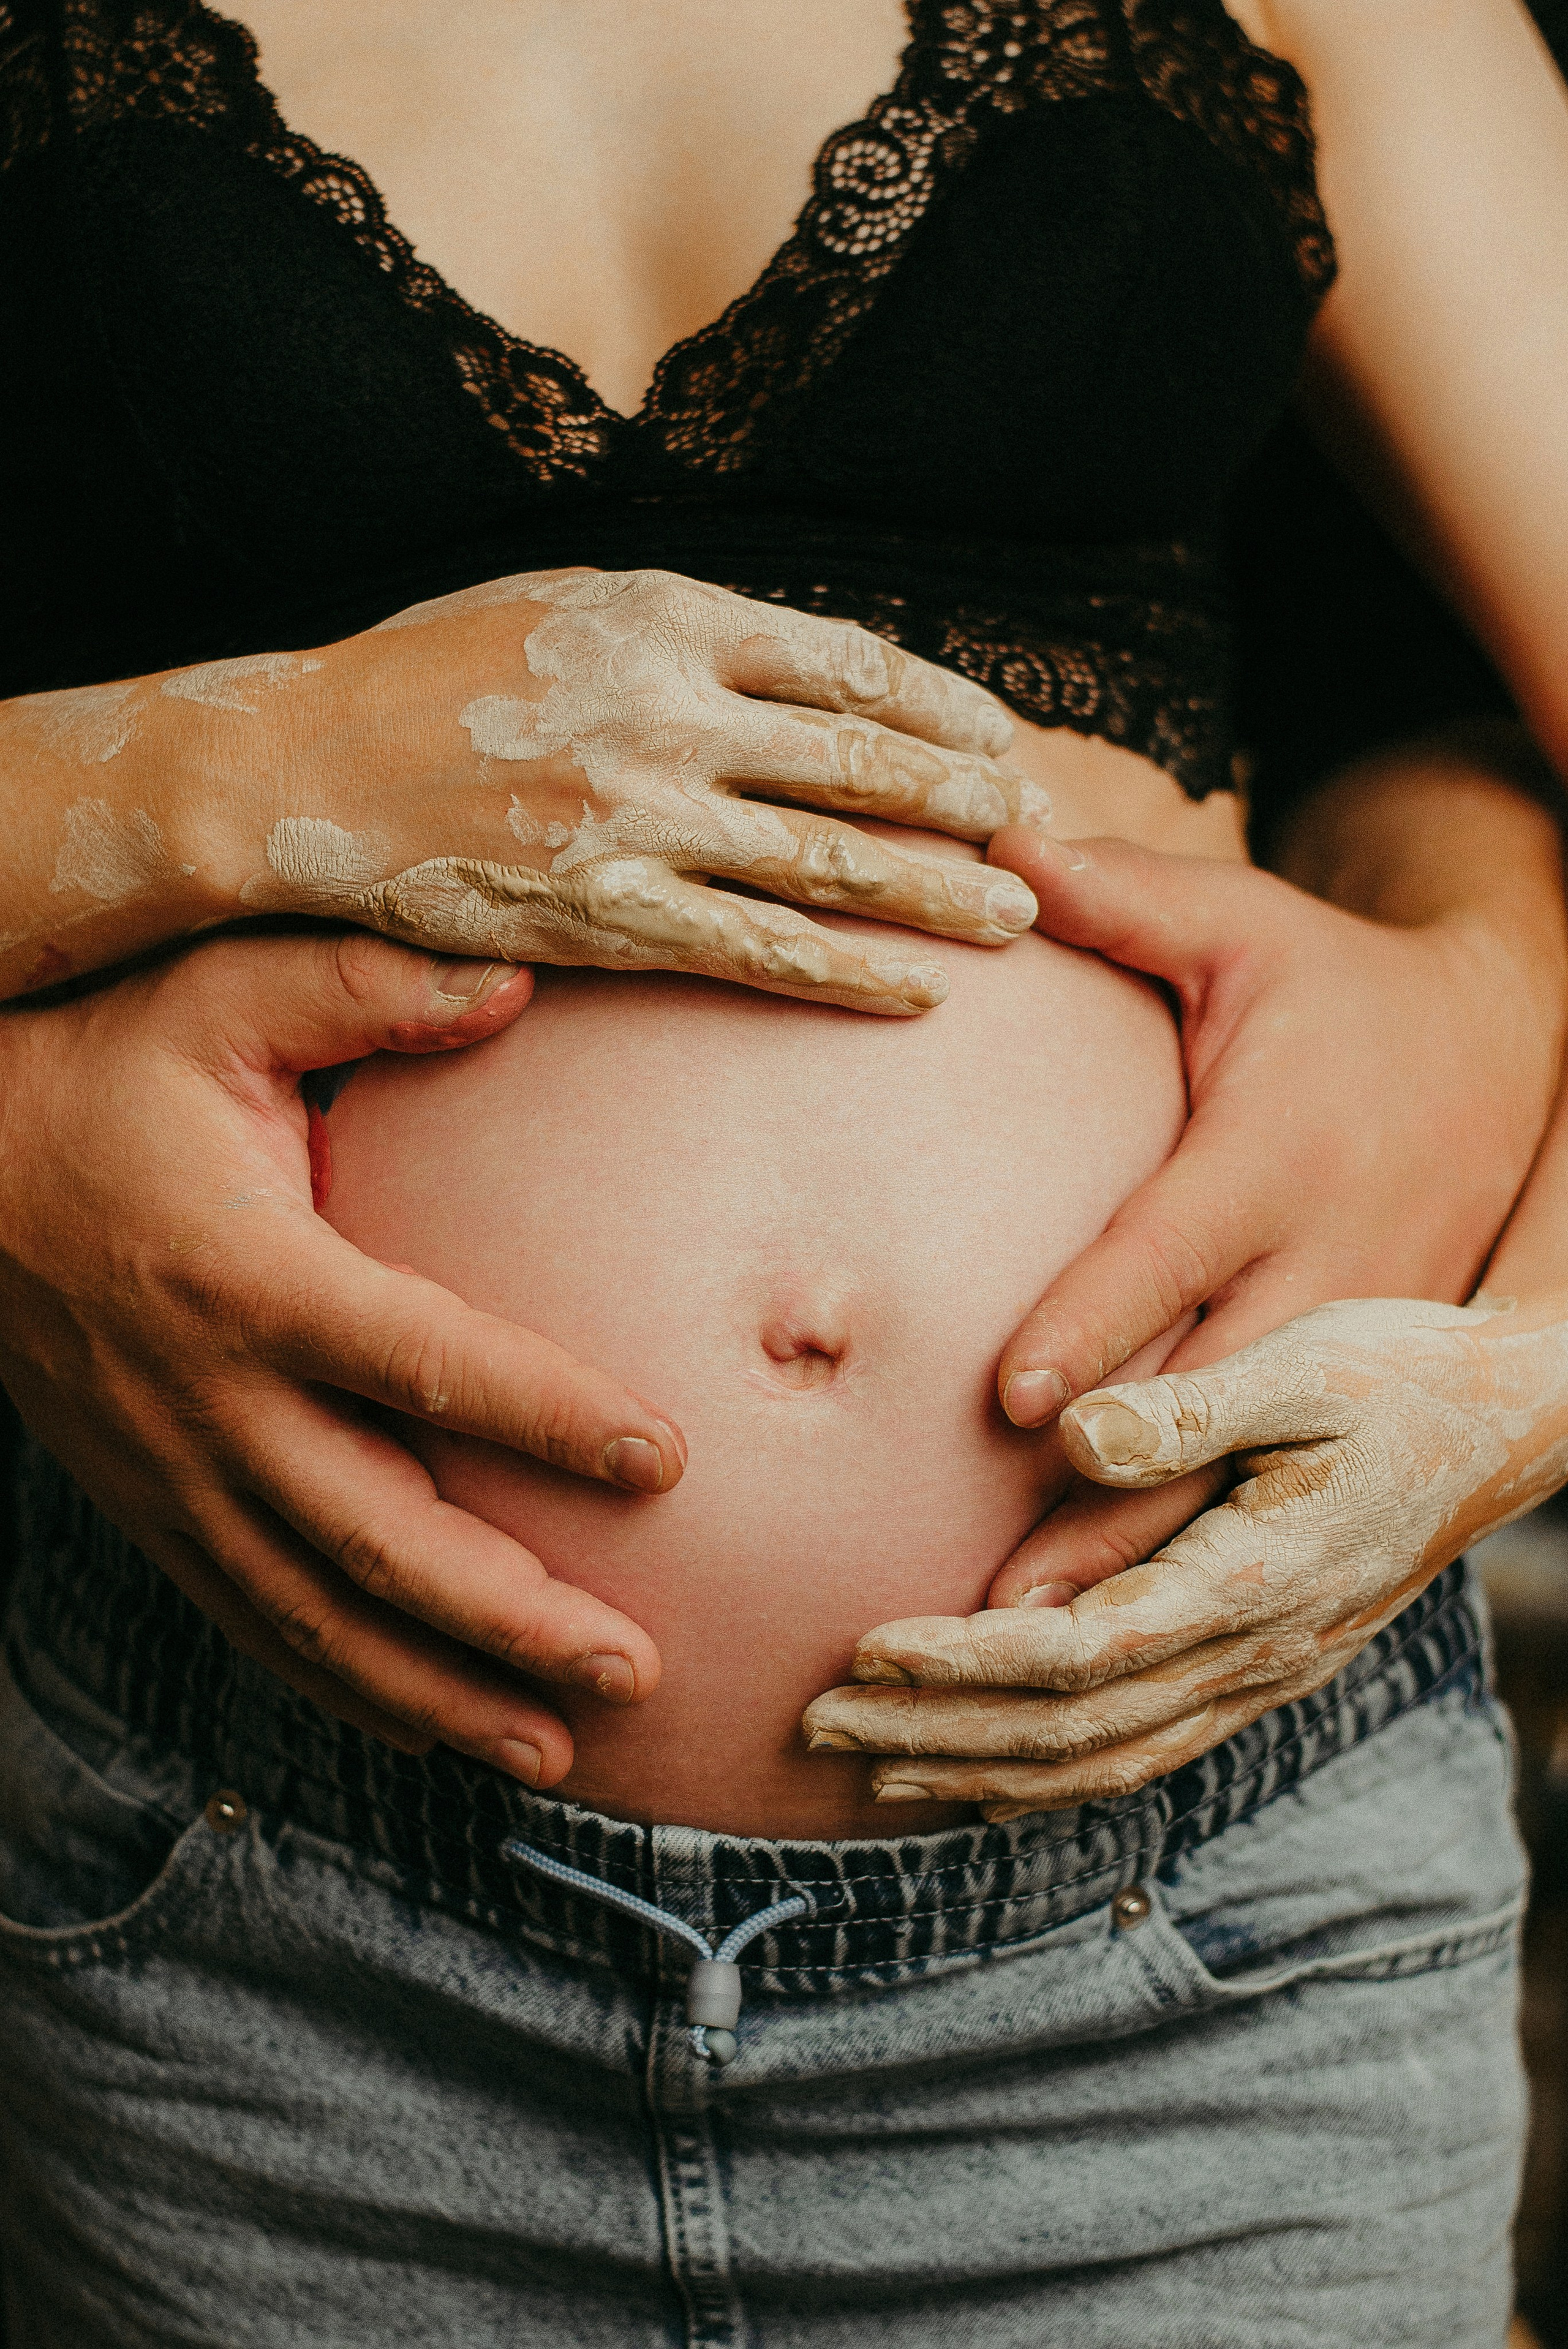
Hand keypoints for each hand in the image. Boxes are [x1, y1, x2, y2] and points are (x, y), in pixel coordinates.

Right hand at [0, 931, 686, 1785]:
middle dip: (510, 1617)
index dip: (546, 1415)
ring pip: (318, 1617)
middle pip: (377, 1538)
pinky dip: (349, 1691)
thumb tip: (513, 984)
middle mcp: (211, 1402)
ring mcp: (175, 1476)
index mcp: (246, 1278)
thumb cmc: (100, 1073)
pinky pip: (257, 1624)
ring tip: (561, 1749)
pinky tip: (437, 1731)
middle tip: (633, 1669)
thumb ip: (361, 987)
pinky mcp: (154, 1510)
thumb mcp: (216, 997)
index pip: (420, 1363)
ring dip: (442, 1692)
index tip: (663, 1459)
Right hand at [4, 569, 1042, 1011]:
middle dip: (966, 798)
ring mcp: (635, 817)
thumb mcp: (565, 602)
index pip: (846, 660)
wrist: (299, 768)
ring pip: (826, 860)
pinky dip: (844, 974)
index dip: (940, 707)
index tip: (1001, 741)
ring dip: (934, 891)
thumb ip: (687, 630)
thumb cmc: (431, 677)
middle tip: (1042, 830)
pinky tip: (912, 997)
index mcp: (662, 614)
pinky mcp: (603, 916)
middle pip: (859, 759)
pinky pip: (753, 951)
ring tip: (1015, 917)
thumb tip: (809, 663)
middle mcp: (663, 710)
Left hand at [802, 1293, 1567, 1818]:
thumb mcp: (1304, 1368)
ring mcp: (1260, 1677)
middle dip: (938, 1735)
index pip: (1079, 1653)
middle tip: (818, 1725)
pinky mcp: (1259, 1671)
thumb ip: (1189, 1410)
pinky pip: (1142, 1751)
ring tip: (872, 1769)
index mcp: (1252, 1582)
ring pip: (1103, 1762)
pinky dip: (1052, 1775)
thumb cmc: (1399, 1377)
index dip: (965, 1663)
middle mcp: (1253, 1655)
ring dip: (980, 1768)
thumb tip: (1072, 1434)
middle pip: (1072, 1731)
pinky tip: (984, 1771)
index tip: (866, 1649)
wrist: (1503, 1427)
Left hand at [974, 822, 1565, 1604]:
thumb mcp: (1246, 927)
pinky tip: (1104, 1649)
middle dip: (1105, 1505)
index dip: (1097, 1323)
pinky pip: (1274, 1498)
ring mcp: (1357, 1346)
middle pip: (1206, 1406)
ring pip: (1241, 1482)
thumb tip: (992, 833)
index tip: (1014, 1397)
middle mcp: (1327, 1267)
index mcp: (1281, 1157)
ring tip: (1024, 1657)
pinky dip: (1195, 1575)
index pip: (1176, 1251)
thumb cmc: (1335, 989)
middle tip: (992, 1601)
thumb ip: (1124, 895)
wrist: (1505, 1056)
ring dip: (1136, 1573)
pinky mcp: (1367, 1389)